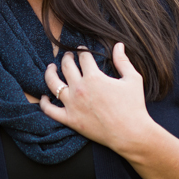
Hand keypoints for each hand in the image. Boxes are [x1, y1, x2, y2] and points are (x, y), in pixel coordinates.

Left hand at [40, 43, 158, 157]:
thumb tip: (118, 44)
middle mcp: (80, 89)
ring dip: (50, 72)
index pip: (83, 57)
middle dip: (67, 57)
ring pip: (53, 84)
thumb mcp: (133, 79)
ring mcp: (72, 104)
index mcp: (94, 77)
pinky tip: (44, 97)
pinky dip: (44, 103)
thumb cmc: (134, 106)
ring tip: (51, 68)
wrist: (131, 133)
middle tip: (68, 56)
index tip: (82, 50)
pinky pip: (50, 110)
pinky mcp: (70, 120)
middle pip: (66, 66)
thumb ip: (123, 61)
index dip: (83, 51)